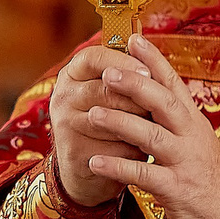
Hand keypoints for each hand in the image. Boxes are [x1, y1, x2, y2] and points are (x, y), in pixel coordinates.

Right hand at [47, 43, 152, 206]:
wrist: (89, 167)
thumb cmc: (109, 120)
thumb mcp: (113, 92)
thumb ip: (126, 73)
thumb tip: (149, 51)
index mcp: (72, 74)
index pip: (93, 57)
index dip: (122, 62)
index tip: (147, 72)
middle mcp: (63, 96)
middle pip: (105, 90)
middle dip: (137, 99)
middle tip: (157, 107)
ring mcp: (65, 125)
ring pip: (110, 120)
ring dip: (137, 125)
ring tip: (153, 128)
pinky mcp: (74, 152)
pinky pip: (111, 146)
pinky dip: (132, 149)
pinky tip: (140, 150)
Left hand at [77, 35, 219, 218]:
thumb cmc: (209, 179)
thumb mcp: (197, 143)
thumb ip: (176, 121)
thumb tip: (153, 94)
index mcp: (195, 123)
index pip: (174, 85)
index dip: (155, 61)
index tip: (134, 38)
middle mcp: (192, 137)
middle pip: (164, 103)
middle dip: (136, 86)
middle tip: (108, 72)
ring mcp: (185, 162)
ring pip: (152, 136)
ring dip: (121, 123)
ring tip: (93, 114)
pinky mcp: (176, 189)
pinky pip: (144, 176)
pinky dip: (118, 168)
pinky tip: (95, 162)